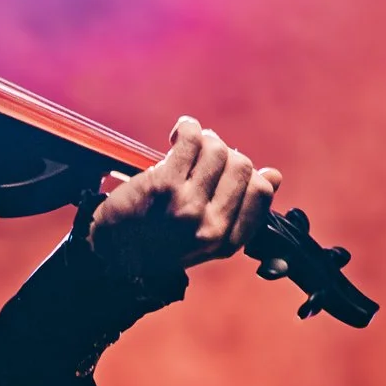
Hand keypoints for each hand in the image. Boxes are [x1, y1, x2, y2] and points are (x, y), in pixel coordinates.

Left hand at [87, 116, 281, 278]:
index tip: (230, 169)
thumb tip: (273, 175)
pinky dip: (187, 128)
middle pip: (242, 166)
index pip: (260, 192)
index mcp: (226, 241)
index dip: (250, 173)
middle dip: (225, 153)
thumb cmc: (159, 243)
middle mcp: (211, 226)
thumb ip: (239, 210)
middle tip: (204, 156)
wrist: (112, 257)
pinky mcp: (163, 185)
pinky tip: (177, 134)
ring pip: (217, 150)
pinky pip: (190, 140)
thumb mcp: (206, 240)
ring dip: (205, 139)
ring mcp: (188, 205)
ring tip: (189, 144)